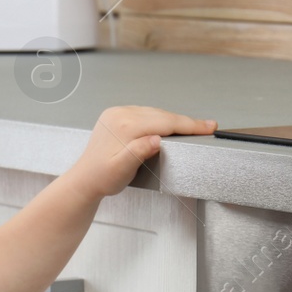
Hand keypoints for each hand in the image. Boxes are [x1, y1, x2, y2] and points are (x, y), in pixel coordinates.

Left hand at [67, 106, 215, 201]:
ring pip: (155, 112)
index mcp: (124, 127)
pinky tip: (168, 125)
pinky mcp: (116, 115)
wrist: (84, 179)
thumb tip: (156, 139)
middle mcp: (120, 115)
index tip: (207, 126)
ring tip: (192, 127)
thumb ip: (138, 153)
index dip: (189, 125)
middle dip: (186, 122)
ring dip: (173, 119)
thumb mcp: (122, 170)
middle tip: (207, 126)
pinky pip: (145, 113)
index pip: (165, 123)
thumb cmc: (102, 178)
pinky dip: (159, 118)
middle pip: (162, 115)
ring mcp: (117, 113)